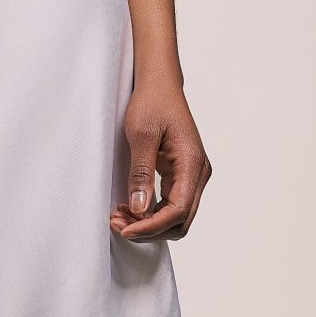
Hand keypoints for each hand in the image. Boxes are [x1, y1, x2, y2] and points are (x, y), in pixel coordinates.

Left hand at [109, 82, 210, 241]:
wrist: (160, 86)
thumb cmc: (152, 103)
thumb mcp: (141, 135)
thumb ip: (141, 173)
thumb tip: (139, 209)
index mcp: (192, 163)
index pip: (178, 211)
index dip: (151, 226)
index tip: (125, 229)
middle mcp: (199, 173)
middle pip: (180, 221)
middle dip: (149, 230)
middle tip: (117, 223)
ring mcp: (193, 176)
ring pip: (177, 218)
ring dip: (149, 224)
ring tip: (119, 217)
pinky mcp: (183, 176)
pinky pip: (171, 206)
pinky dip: (152, 214)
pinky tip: (129, 207)